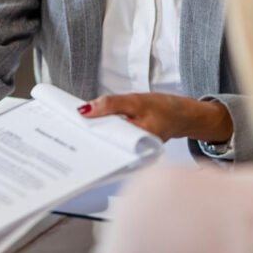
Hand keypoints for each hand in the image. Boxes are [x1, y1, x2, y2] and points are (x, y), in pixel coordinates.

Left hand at [77, 92, 232, 142]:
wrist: (181, 114)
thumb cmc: (163, 108)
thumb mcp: (136, 100)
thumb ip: (111, 104)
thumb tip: (85, 110)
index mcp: (136, 143)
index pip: (105, 142)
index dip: (88, 134)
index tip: (72, 126)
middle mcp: (133, 152)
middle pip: (104, 144)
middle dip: (89, 135)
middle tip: (70, 126)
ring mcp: (131, 150)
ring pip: (108, 141)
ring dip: (95, 132)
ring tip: (79, 124)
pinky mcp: (130, 145)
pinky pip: (113, 139)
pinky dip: (104, 131)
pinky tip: (93, 126)